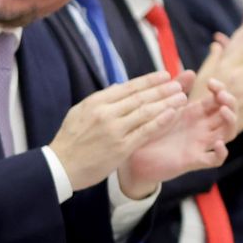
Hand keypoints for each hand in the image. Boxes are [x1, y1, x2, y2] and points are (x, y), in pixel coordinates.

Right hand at [48, 69, 183, 188]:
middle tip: (178, 84)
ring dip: (166, 103)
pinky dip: (161, 121)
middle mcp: (106, 113)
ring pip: (146, 112)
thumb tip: (118, 86)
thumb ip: (100, 100)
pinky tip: (173, 114)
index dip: (148, 80)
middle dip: (162, 89)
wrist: (60, 167)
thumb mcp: (78, 112)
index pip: (128, 87)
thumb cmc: (69, 141)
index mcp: (96, 103)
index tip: (164, 75)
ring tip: (181, 97)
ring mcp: (115, 130)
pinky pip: (146, 131)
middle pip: (140, 97)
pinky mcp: (121, 148)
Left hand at [119, 71, 235, 192]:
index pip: (219, 99)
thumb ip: (175, 90)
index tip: (210, 82)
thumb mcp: (162, 107)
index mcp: (195, 114)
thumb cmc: (148, 131)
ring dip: (231, 121)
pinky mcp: (193, 160)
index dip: (220, 89)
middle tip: (221, 95)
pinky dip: (221, 152)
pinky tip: (217, 143)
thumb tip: (190, 72)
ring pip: (228, 133)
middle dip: (230, 102)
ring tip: (223, 111)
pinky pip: (215, 160)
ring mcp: (199, 144)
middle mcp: (202, 128)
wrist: (132, 157)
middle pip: (228, 114)